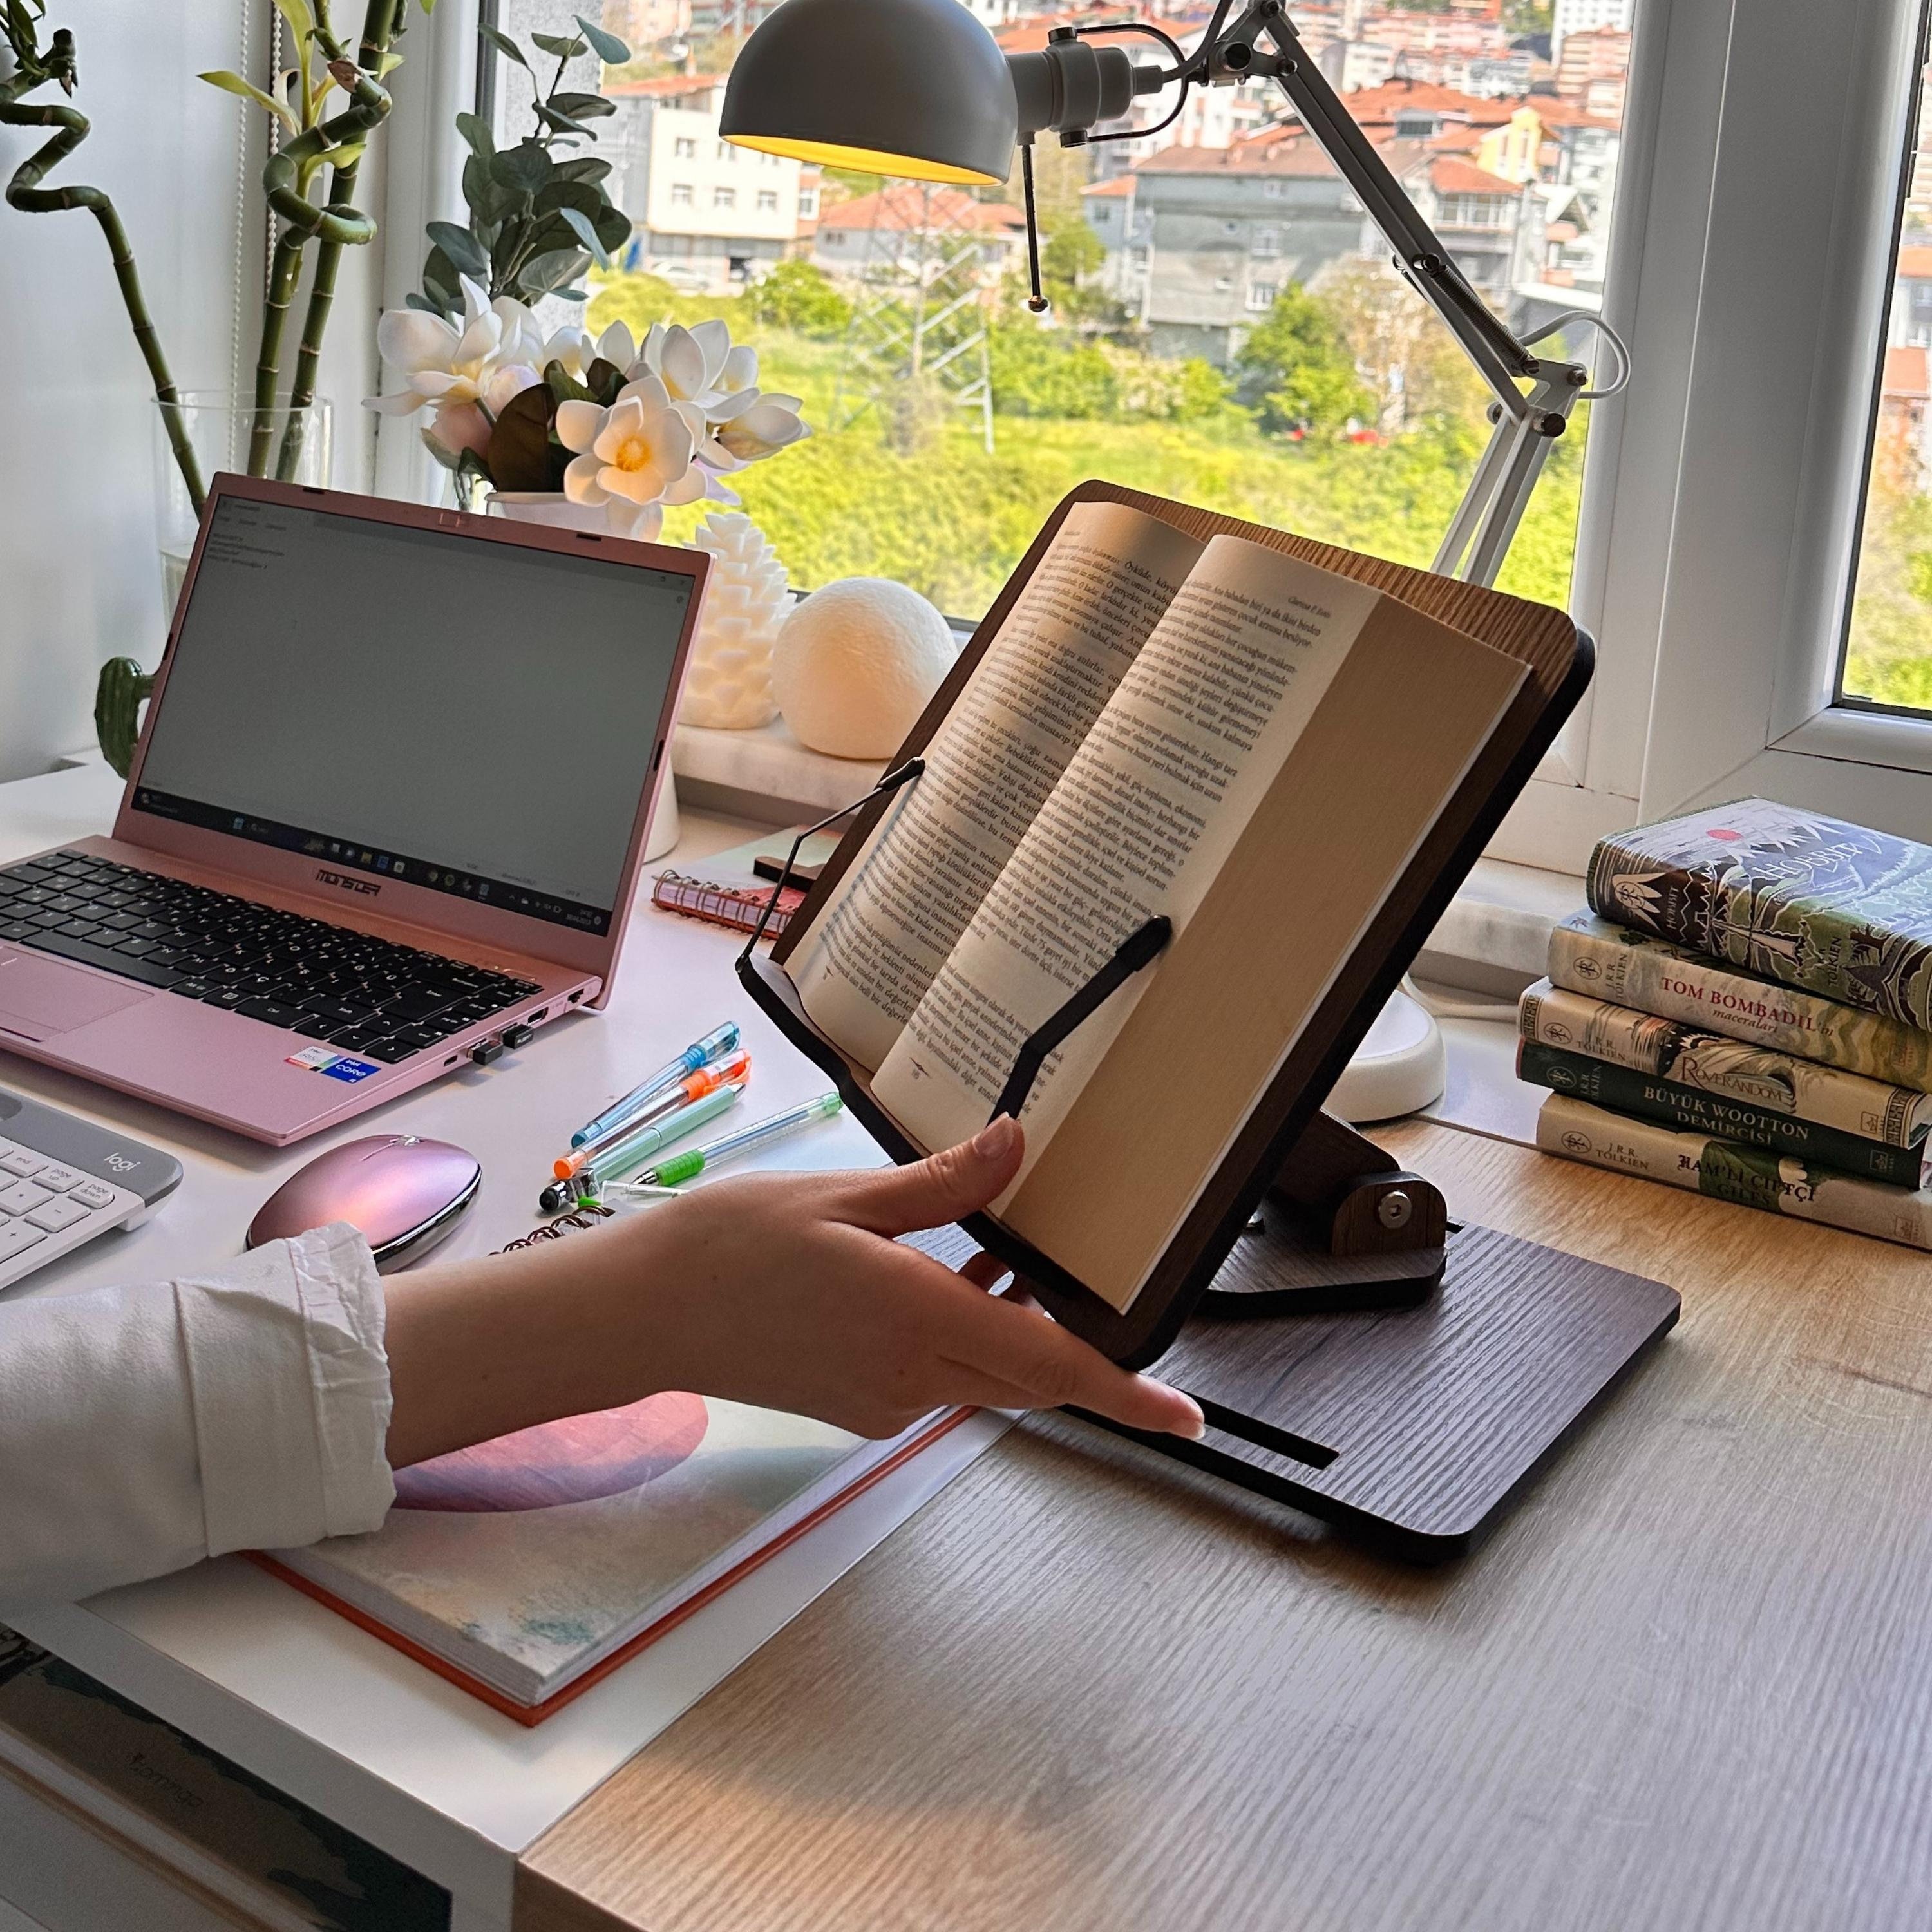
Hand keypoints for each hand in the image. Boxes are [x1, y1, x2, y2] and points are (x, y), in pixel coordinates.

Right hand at [630, 1114, 1205, 1440]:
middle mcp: (910, 1377)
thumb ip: (943, 1186)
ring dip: (1007, 1328)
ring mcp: (881, 1402)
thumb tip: (1016, 1143)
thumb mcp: (846, 1197)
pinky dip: (957, 1337)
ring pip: (984, 1376)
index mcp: (917, 1321)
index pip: (1050, 1367)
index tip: (1188, 1418)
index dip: (1126, 1393)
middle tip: (1085, 1281)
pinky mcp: (854, 1409)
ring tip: (998, 1252)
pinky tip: (934, 1276)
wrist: (645, 1313)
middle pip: (1028, 1376)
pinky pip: (937, 1380)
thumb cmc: (734, 1246)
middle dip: (1071, 1343)